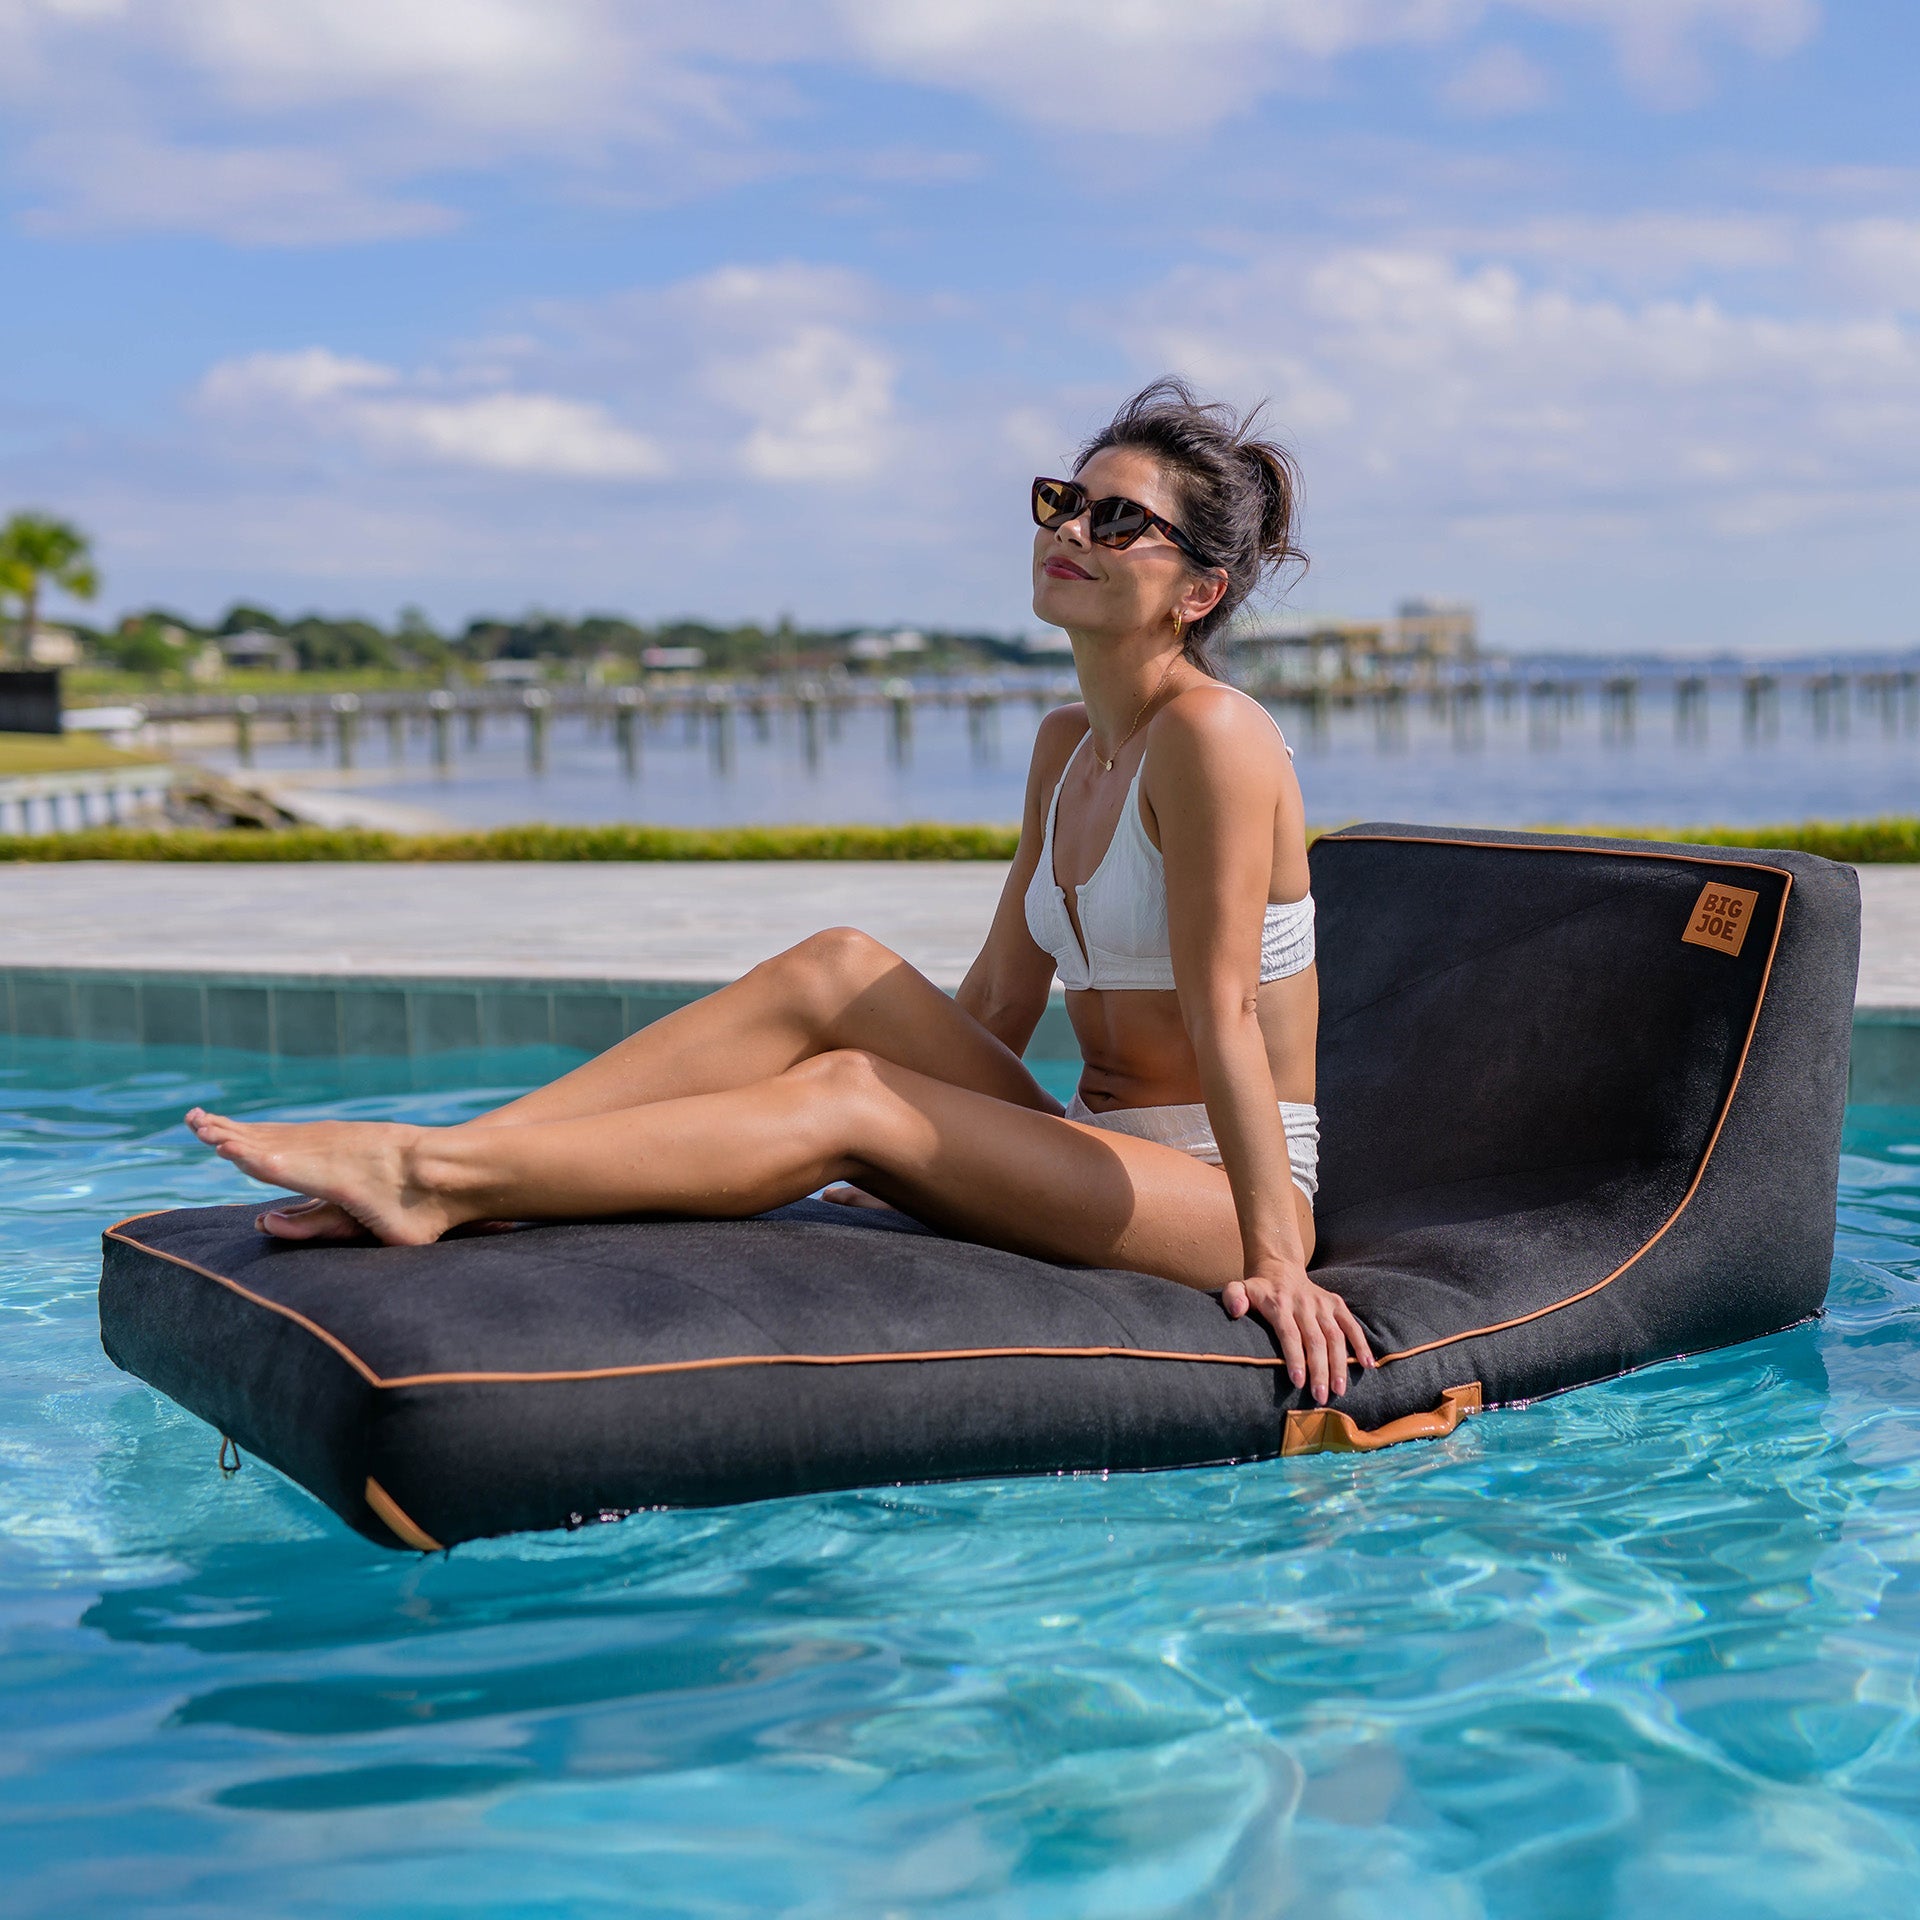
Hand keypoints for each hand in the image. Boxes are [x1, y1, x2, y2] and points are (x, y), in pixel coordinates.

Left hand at [1222, 1264, 1375, 1404]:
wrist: (1280, 1268)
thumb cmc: (1258, 1290)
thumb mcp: (1238, 1287)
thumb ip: (1233, 1297)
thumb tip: (1236, 1310)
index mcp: (1279, 1304)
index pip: (1289, 1333)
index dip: (1294, 1358)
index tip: (1298, 1382)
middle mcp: (1304, 1304)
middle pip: (1315, 1340)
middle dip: (1319, 1371)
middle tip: (1320, 1398)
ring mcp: (1322, 1304)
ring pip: (1335, 1336)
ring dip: (1339, 1364)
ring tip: (1339, 1390)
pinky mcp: (1336, 1304)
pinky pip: (1351, 1325)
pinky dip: (1361, 1344)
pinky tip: (1367, 1365)